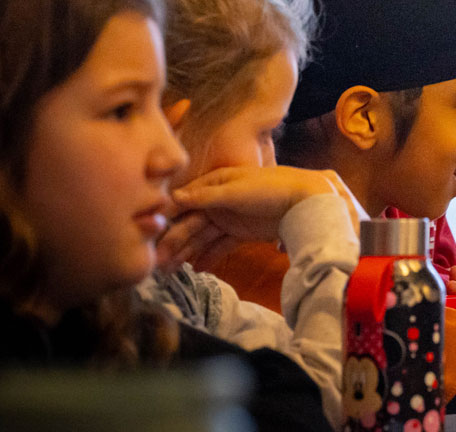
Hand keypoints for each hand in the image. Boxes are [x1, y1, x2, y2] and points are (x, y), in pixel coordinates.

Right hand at [158, 166, 343, 270]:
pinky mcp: (242, 232)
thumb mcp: (235, 190)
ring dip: (187, 253)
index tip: (149, 236)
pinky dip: (210, 257)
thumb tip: (173, 197)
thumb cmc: (271, 188)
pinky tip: (197, 270)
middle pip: (191, 223)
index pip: (185, 202)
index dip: (167, 218)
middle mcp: (219, 201)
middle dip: (174, 242)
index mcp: (216, 183)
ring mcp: (230, 217)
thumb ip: (205, 196)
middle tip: (157, 262)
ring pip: (203, 237)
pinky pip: (220, 245)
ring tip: (170, 271)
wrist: (306, 201)